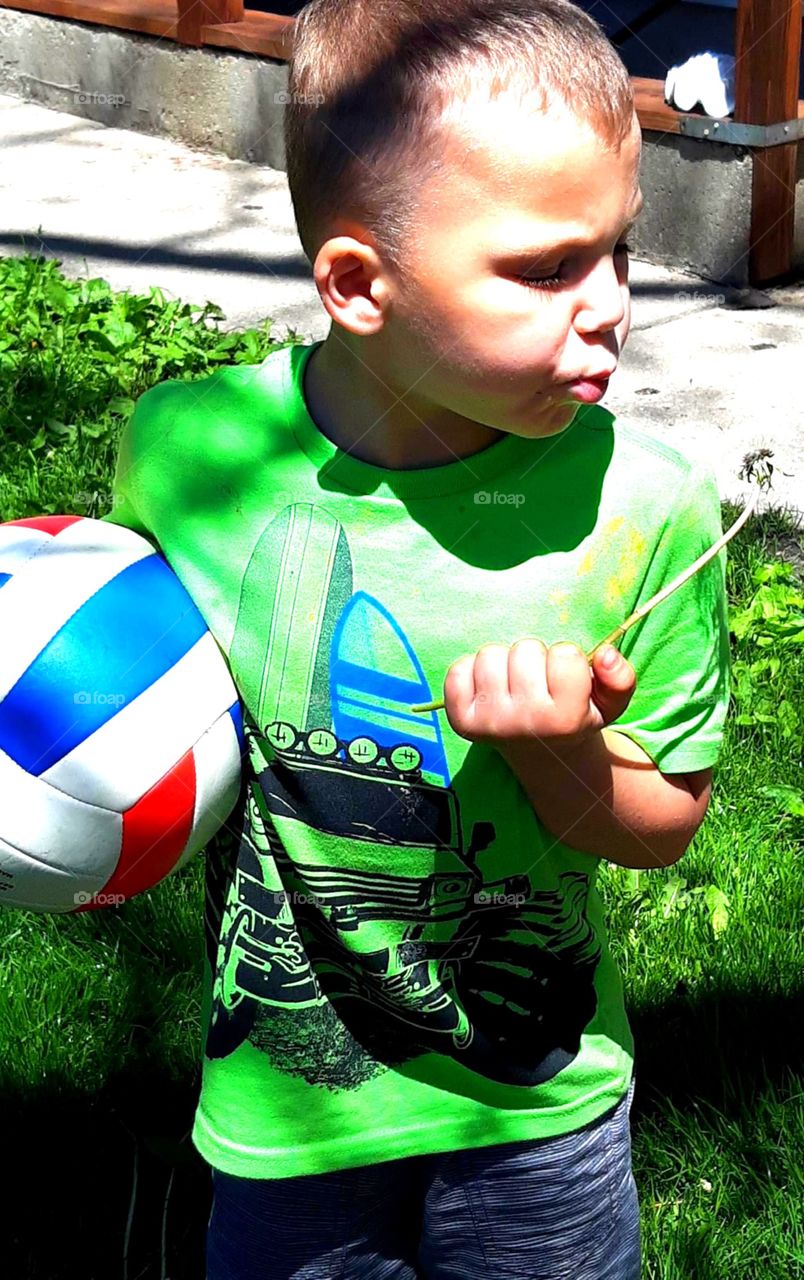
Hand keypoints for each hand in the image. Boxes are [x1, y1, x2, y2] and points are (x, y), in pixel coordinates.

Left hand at [442, 638, 636, 756]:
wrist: (542, 756)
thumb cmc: (575, 719)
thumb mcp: (609, 704)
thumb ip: (620, 678)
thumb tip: (604, 653)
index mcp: (565, 719)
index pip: (565, 654)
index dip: (567, 660)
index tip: (565, 681)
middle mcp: (526, 723)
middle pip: (525, 650)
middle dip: (535, 659)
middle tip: (539, 683)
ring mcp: (490, 723)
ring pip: (491, 655)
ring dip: (504, 662)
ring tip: (515, 684)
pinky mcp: (461, 721)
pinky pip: (458, 670)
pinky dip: (471, 672)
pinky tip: (490, 690)